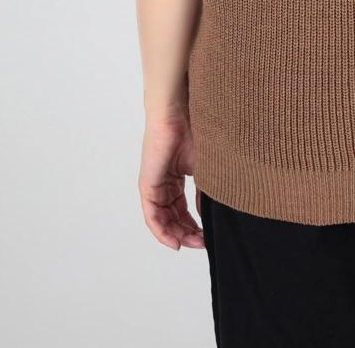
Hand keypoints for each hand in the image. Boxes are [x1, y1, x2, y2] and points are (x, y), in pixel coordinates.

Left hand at [139, 107, 204, 249]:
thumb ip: (204, 192)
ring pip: (162, 219)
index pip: (182, 209)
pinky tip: (175, 241)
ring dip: (177, 234)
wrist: (179, 111)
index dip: (194, 225)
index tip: (208, 236)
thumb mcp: (204, 168)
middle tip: (202, 243)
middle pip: (173, 217)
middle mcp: (163, 183)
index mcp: (176, 176)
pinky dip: (162, 231)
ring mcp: (154, 184)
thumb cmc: (194, 130)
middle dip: (187, 233)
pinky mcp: (147, 185)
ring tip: (192, 243)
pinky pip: (152, 215)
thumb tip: (206, 215)